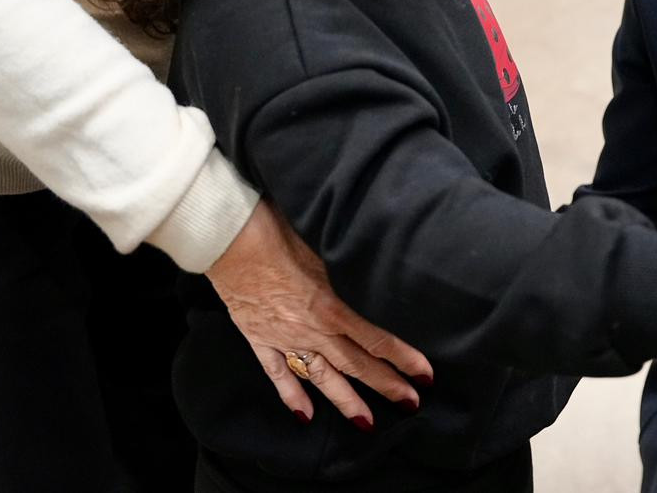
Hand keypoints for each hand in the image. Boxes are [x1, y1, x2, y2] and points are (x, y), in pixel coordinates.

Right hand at [206, 202, 432, 426]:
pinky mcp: (259, 339)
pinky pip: (278, 373)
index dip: (403, 359)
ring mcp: (284, 338)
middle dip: (386, 385)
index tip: (425, 374)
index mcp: (332, 307)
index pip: (376, 340)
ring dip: (345, 400)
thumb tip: (376, 280)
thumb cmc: (280, 233)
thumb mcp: (326, 250)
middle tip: (410, 404)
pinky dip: (291, 395)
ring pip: (321, 377)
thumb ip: (349, 274)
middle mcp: (312, 330)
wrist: (231, 240)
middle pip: (355, 364)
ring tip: (367, 423)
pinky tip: (305, 416)